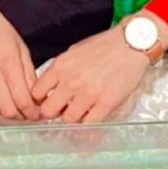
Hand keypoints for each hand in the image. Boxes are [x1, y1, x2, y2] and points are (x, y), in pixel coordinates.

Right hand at [0, 0, 40, 121]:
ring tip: (12, 104)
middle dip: (20, 115)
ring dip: (4, 112)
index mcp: (8, 62)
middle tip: (26, 112)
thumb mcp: (20, 46)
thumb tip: (37, 95)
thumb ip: (28, 72)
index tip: (37, 114)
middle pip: (8, 110)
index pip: (23, 100)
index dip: (33, 112)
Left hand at [30, 25, 150, 123]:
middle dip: (52, 112)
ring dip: (72, 118)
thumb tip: (49, 87)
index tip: (45, 100)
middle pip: (48, 111)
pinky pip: (89, 124)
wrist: (131, 43)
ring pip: (68, 120)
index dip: (39, 99)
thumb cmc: (104, 46)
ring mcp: (88, 94)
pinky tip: (91, 116)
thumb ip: (60, 70)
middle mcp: (71, 81)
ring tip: (78, 111)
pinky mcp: (106, 104)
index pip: (36, 92)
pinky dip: (88, 124)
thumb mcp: (74, 51)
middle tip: (60, 110)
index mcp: (60, 66)